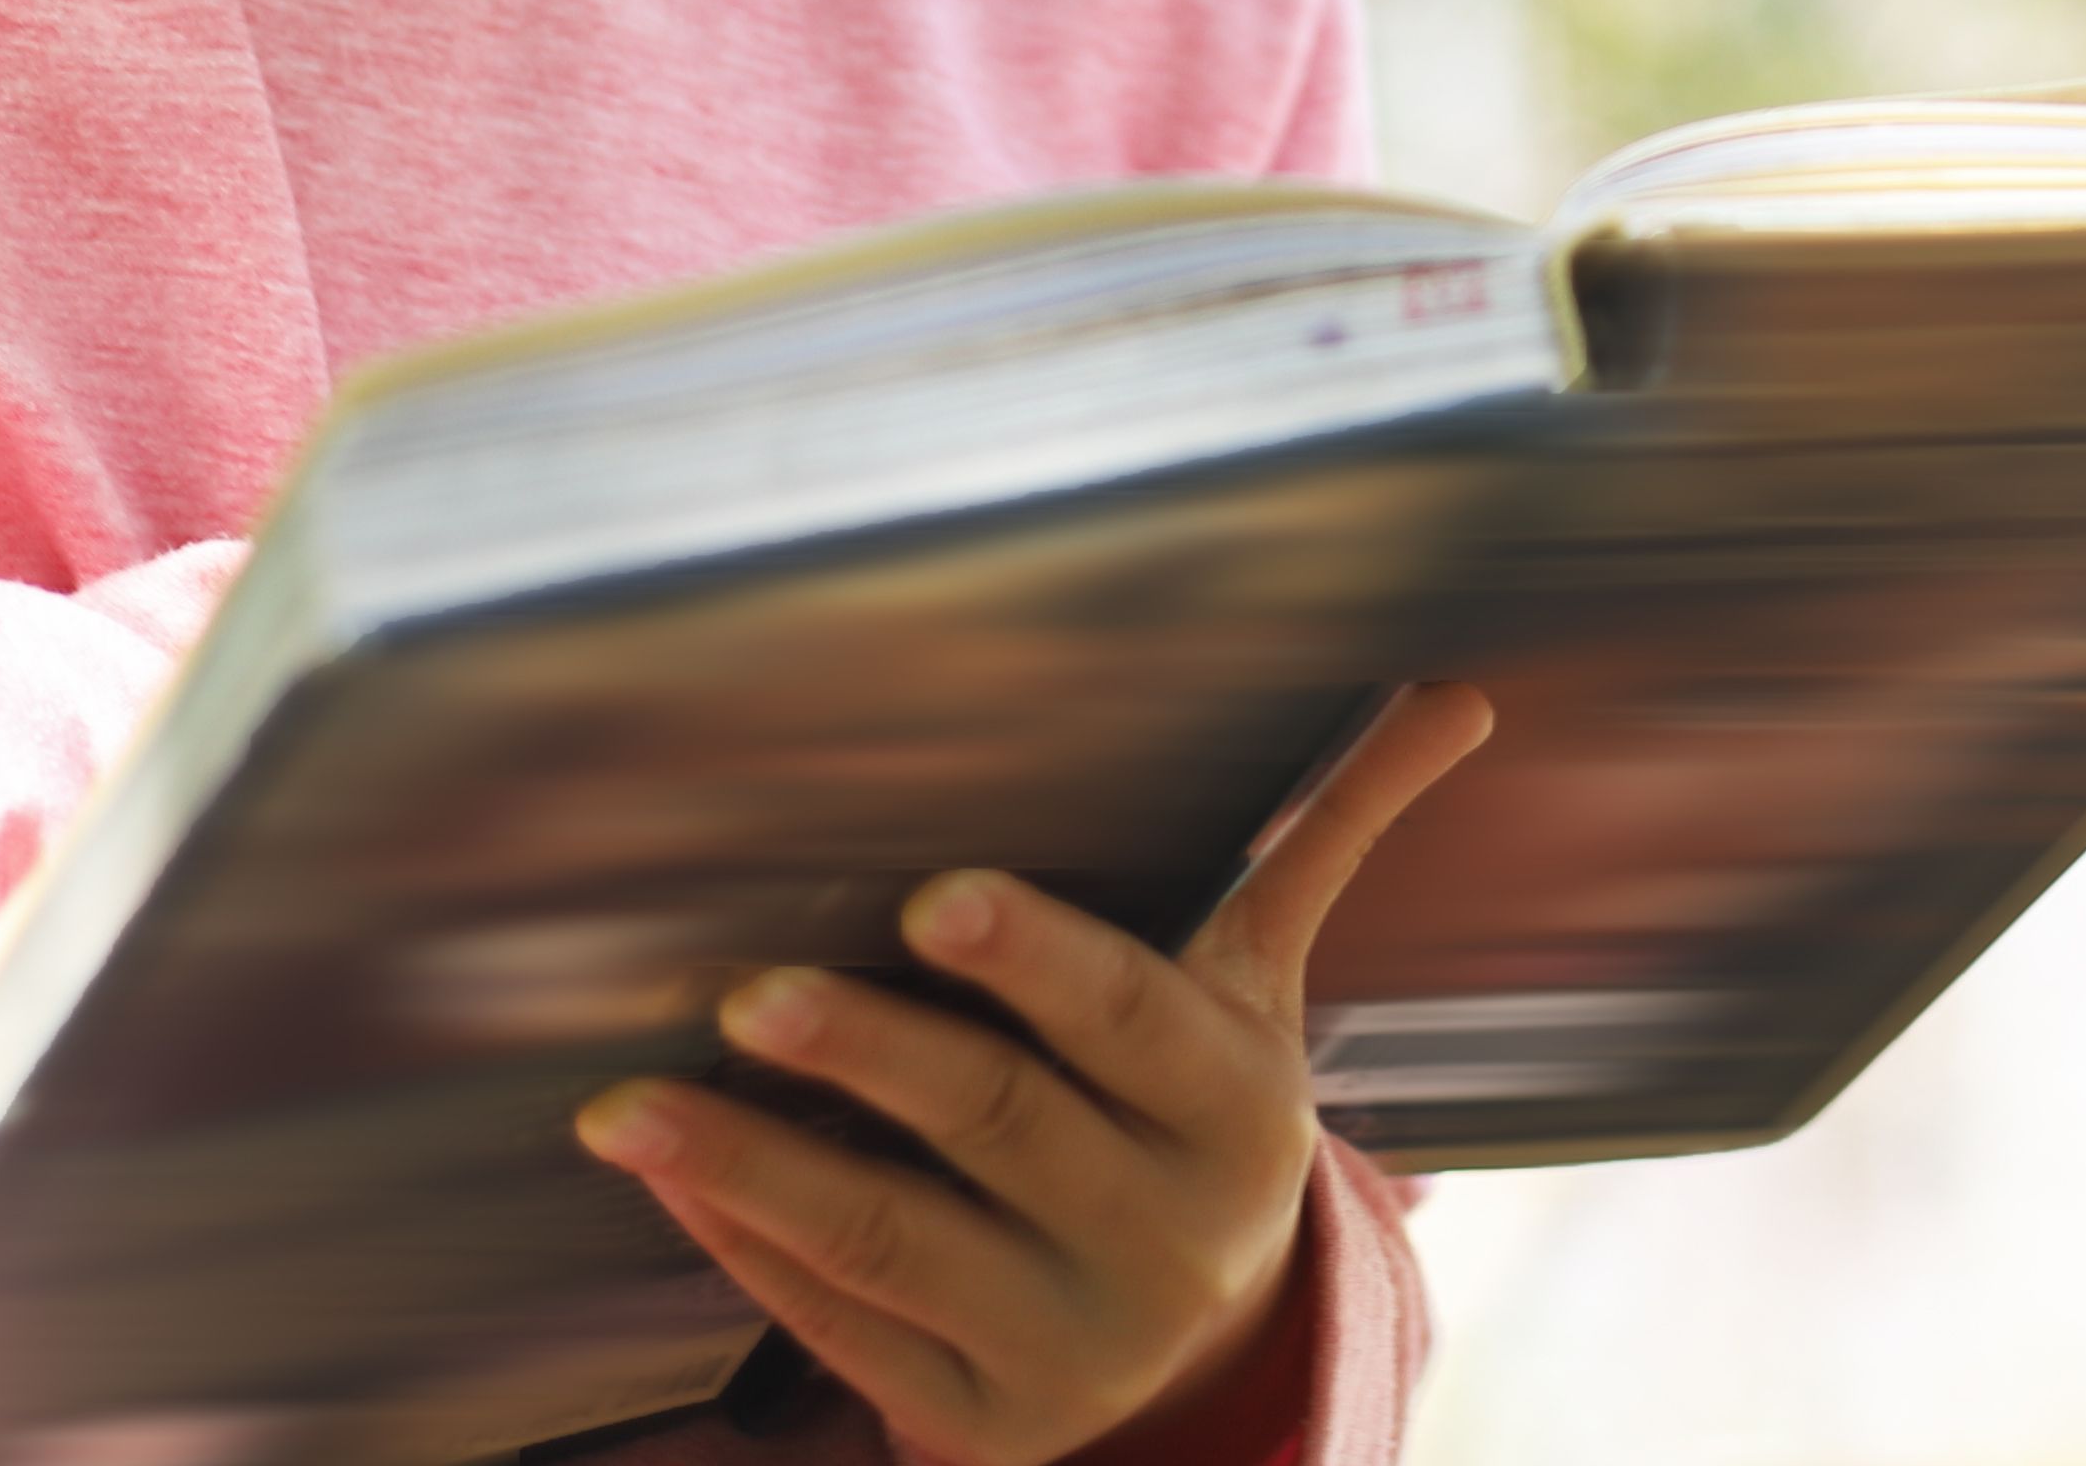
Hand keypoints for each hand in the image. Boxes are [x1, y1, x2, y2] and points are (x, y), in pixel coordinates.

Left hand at [575, 684, 1495, 1465]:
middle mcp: (1162, 1236)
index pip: (1128, 1022)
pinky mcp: (983, 1425)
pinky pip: (844, 1330)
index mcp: (1230, 1110)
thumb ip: (1330, 839)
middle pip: (997, 1130)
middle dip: (868, 1056)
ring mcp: (1068, 1344)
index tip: (931, 898)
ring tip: (628, 1112)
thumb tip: (1457, 693)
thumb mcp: (1260, 989)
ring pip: (889, 1244)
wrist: (1217, 1352)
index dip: (1034, 960)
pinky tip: (674, 1187)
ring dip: (749, 1172)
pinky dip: (747, 1255)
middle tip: (746, 990)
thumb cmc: (1197, 1112)